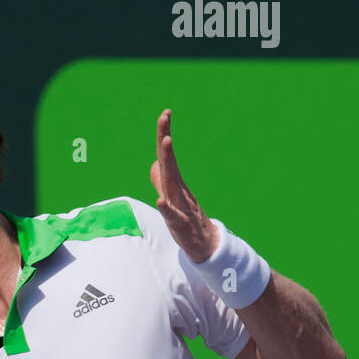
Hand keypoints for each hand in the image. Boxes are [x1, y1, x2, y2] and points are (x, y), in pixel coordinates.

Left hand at [149, 108, 219, 263]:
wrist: (203, 244)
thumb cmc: (185, 220)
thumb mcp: (171, 198)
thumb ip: (161, 182)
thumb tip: (154, 165)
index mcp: (174, 183)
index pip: (166, 157)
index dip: (163, 136)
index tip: (165, 113)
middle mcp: (177, 190)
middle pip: (169, 161)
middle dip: (165, 138)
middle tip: (164, 116)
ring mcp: (179, 206)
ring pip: (172, 182)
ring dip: (168, 161)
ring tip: (166, 141)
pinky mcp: (180, 225)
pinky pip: (172, 216)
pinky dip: (166, 208)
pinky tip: (160, 200)